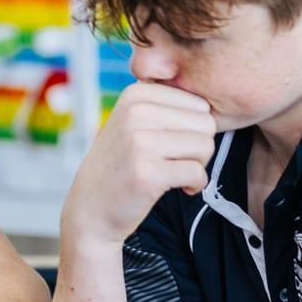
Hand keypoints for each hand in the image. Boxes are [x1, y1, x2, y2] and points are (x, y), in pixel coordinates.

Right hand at [60, 82, 215, 246]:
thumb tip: (210, 101)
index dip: (194, 128)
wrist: (91, 207)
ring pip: (205, 146)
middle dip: (200, 146)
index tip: (174, 144)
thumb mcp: (132, 121)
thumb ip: (164, 105)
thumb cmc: (121, 165)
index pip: (199, 104)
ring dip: (198, 166)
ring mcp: (139, 142)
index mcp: (135, 94)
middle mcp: (136, 112)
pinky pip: (197, 173)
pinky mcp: (147, 173)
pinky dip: (195, 184)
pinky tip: (178, 187)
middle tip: (178, 161)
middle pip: (206, 124)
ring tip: (175, 172)